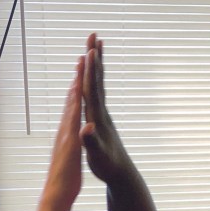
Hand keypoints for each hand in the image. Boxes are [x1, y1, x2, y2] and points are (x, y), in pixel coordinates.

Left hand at [43, 55, 83, 205]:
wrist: (55, 194)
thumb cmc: (66, 180)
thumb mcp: (73, 160)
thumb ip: (77, 140)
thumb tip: (81, 127)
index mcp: (70, 131)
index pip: (76, 100)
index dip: (81, 80)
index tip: (86, 59)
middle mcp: (65, 129)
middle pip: (71, 96)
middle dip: (78, 75)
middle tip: (83, 54)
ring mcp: (64, 134)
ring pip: (70, 104)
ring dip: (75, 86)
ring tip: (79, 71)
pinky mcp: (66, 140)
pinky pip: (70, 115)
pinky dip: (74, 103)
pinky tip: (75, 102)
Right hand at [81, 33, 132, 183]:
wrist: (121, 174)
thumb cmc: (107, 166)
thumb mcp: (97, 156)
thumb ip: (91, 142)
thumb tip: (87, 129)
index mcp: (98, 117)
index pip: (92, 90)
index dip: (90, 71)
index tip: (89, 50)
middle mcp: (102, 112)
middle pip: (98, 80)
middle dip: (95, 58)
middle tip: (94, 35)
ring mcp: (103, 114)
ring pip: (98, 84)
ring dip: (95, 65)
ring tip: (94, 48)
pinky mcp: (102, 119)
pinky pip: (97, 94)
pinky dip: (94, 81)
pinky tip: (92, 78)